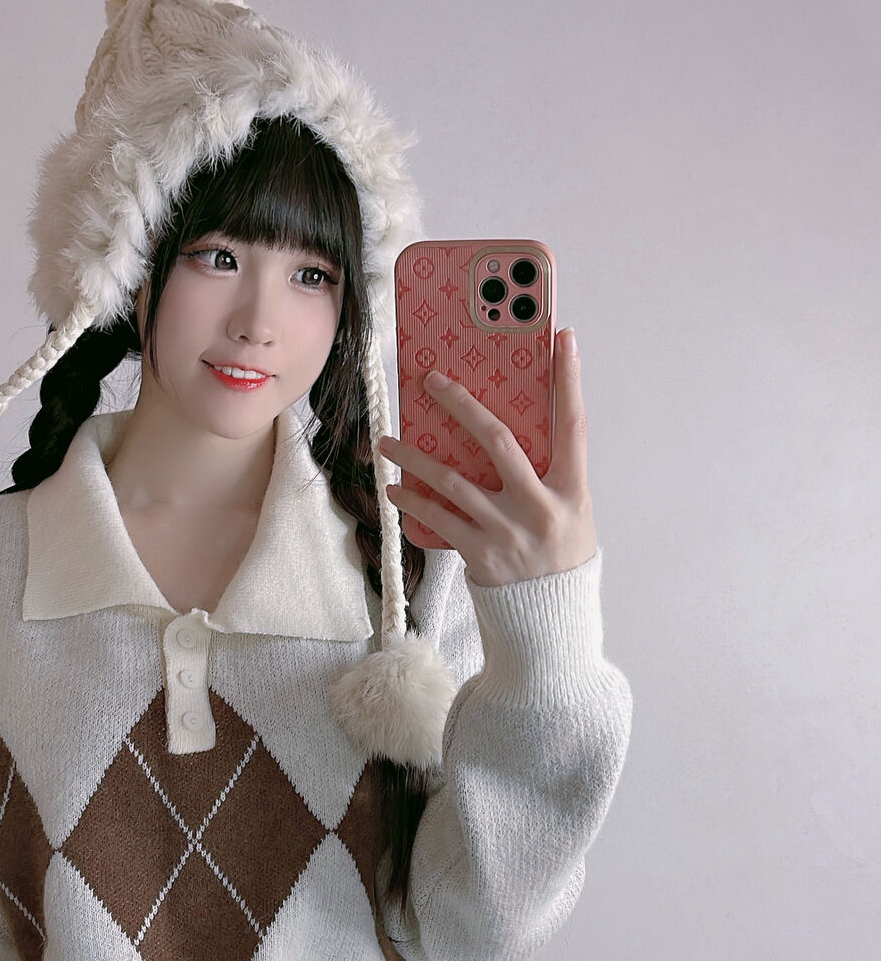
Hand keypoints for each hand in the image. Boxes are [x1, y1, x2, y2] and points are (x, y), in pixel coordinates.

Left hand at [377, 329, 597, 587]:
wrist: (551, 622)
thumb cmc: (559, 557)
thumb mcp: (571, 512)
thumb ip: (547, 475)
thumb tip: (500, 430)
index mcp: (572, 490)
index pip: (574, 424)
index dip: (569, 379)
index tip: (562, 338)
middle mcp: (541, 507)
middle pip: (497, 440)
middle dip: (461, 405)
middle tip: (431, 381)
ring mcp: (508, 532)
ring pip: (452, 481)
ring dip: (414, 458)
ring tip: (386, 442)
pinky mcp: (480, 555)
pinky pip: (438, 520)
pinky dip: (413, 503)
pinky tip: (394, 490)